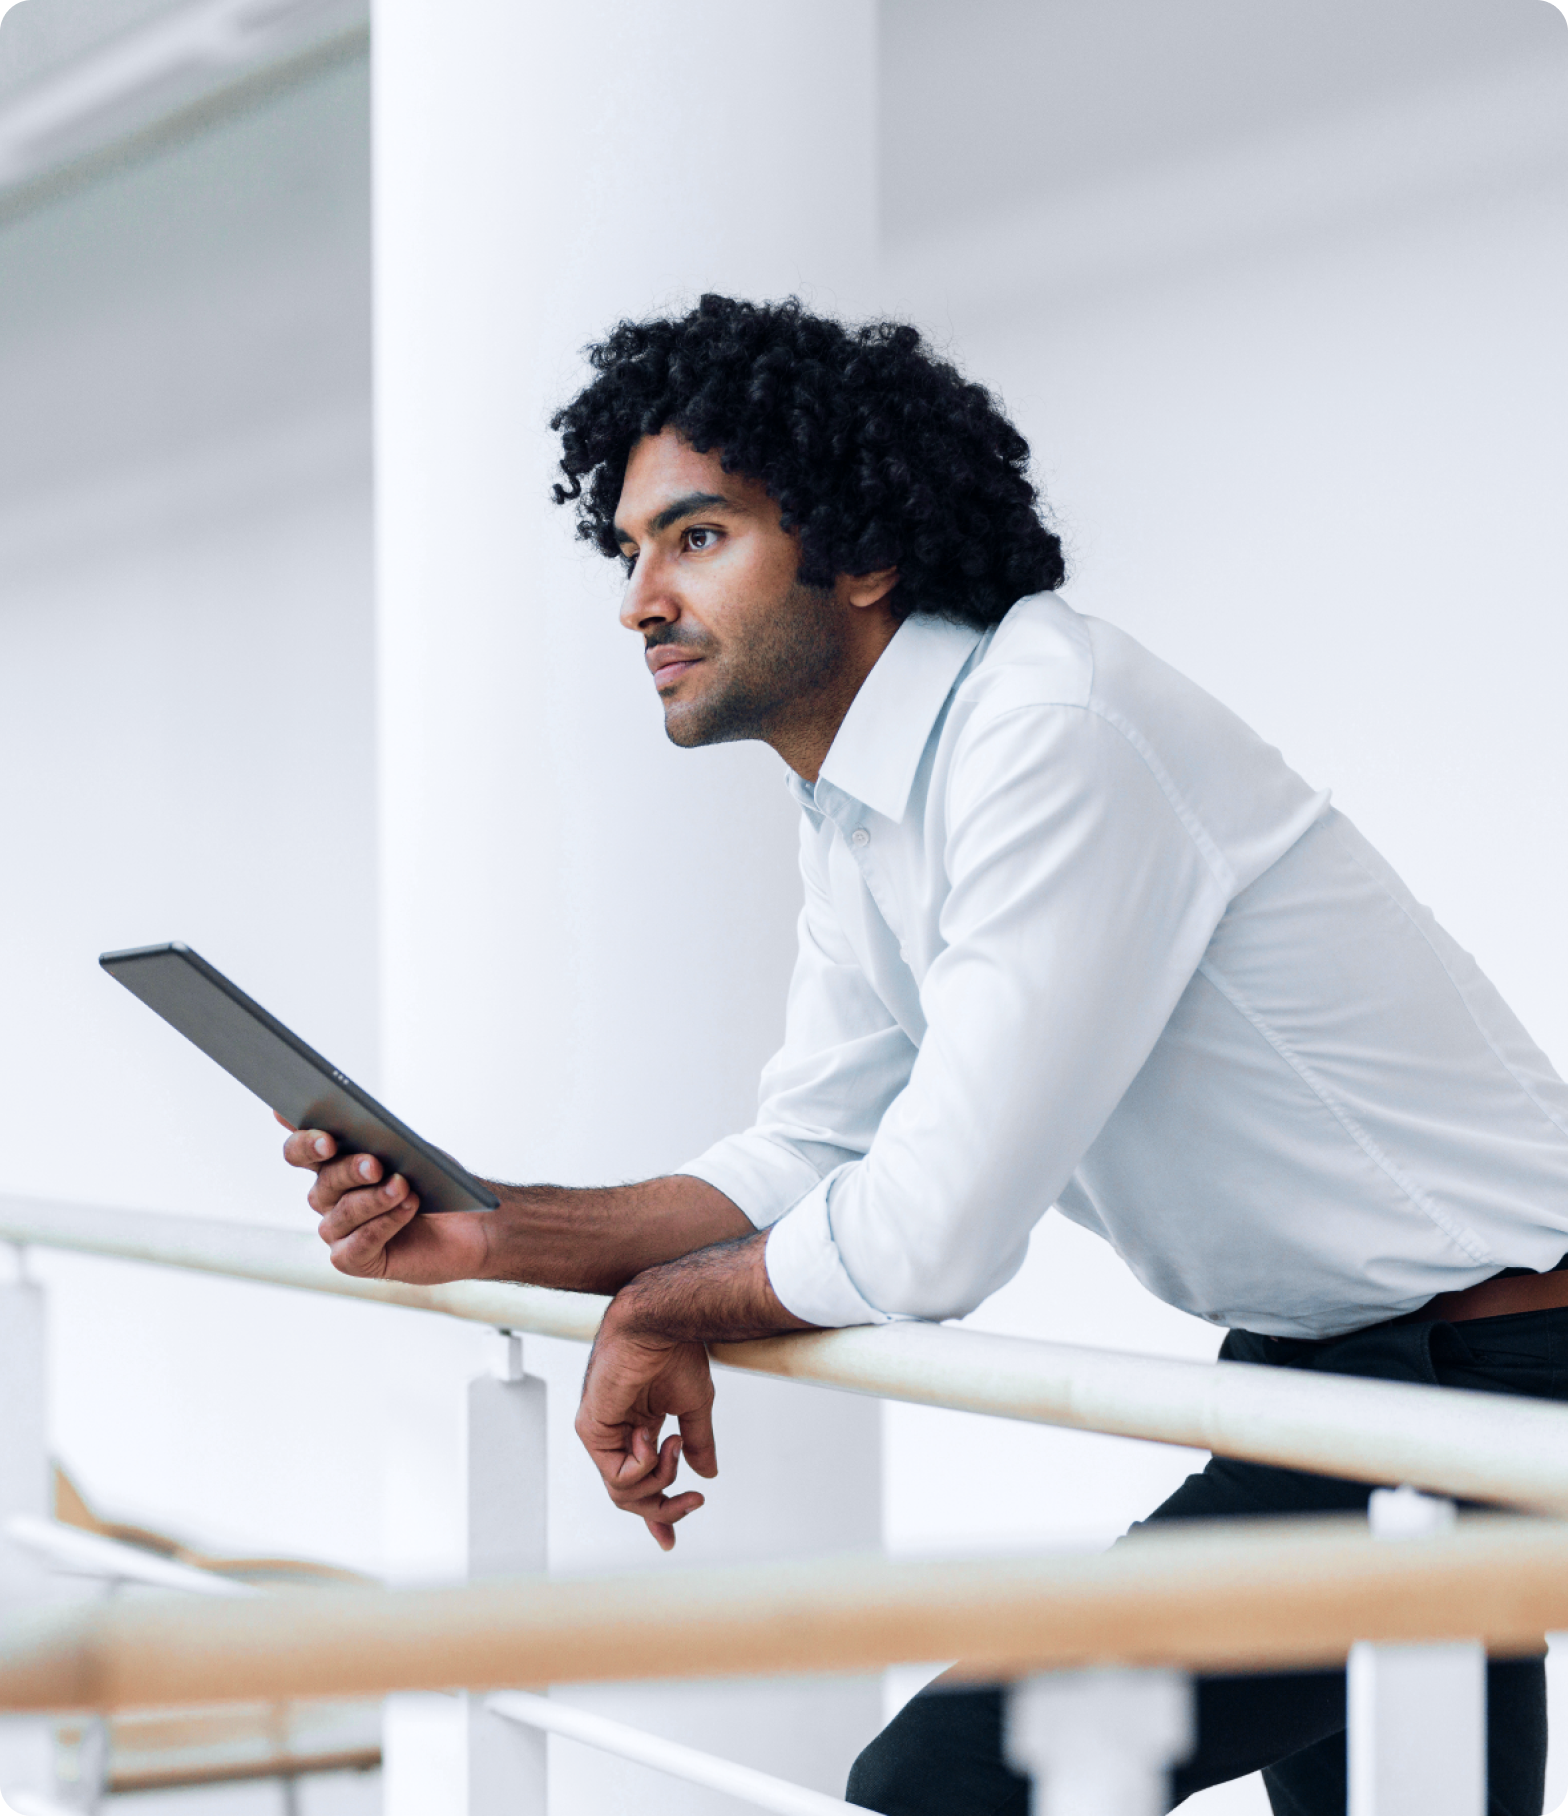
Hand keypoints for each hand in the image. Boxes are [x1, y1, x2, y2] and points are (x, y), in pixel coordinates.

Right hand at [278, 1116, 490, 1283]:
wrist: (469, 1225)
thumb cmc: (435, 1183)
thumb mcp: (414, 1152)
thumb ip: (384, 1139)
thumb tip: (368, 1129)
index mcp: (332, 1164)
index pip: (300, 1151)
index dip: (304, 1141)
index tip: (323, 1136)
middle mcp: (327, 1198)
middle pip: (323, 1181)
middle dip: (349, 1170)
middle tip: (375, 1164)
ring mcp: (336, 1231)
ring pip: (343, 1212)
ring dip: (375, 1198)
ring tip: (403, 1186)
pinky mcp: (352, 1260)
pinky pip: (359, 1243)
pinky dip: (385, 1224)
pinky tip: (407, 1208)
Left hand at [575, 1305, 717, 1550]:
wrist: (661, 1324)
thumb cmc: (676, 1353)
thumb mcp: (694, 1407)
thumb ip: (698, 1443)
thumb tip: (707, 1474)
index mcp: (639, 1428)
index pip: (641, 1482)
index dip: (657, 1514)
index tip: (670, 1541)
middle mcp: (616, 1435)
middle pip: (632, 1497)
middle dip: (665, 1509)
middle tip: (694, 1501)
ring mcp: (602, 1434)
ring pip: (623, 1494)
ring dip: (660, 1481)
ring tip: (674, 1445)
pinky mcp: (591, 1429)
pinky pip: (618, 1477)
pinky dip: (643, 1467)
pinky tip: (652, 1438)